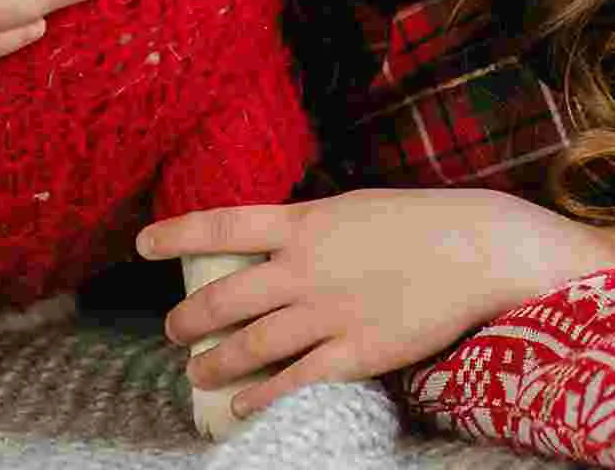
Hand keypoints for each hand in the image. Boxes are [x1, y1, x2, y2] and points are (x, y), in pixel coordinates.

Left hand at [139, 188, 614, 418]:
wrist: (473, 248)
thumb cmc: (417, 222)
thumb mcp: (354, 209)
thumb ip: (311, 229)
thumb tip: (277, 243)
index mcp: (307, 222)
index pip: (224, 224)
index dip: (177, 234)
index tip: (141, 243)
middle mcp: (306, 267)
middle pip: (225, 298)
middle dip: (189, 319)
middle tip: (173, 330)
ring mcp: (327, 313)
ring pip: (250, 345)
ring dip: (215, 362)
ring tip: (196, 372)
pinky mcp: (354, 352)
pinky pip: (294, 381)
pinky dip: (260, 396)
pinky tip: (242, 405)